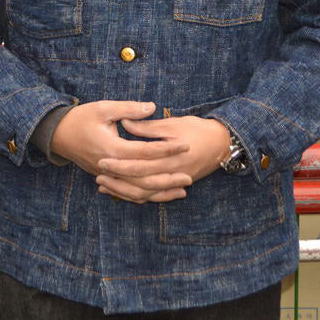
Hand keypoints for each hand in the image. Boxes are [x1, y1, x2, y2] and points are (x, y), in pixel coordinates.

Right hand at [50, 100, 192, 201]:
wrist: (58, 134)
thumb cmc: (81, 117)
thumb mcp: (104, 107)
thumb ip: (129, 108)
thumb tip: (152, 107)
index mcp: (111, 147)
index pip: (145, 152)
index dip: (167, 149)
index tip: (185, 144)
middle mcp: (110, 166)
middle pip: (144, 179)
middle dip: (168, 178)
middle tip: (189, 175)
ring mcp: (107, 176)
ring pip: (138, 191)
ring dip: (161, 192)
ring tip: (182, 190)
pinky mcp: (106, 179)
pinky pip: (129, 193)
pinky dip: (146, 196)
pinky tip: (161, 194)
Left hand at [95, 116, 230, 202]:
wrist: (222, 143)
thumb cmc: (197, 129)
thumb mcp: (173, 124)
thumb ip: (148, 127)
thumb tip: (125, 124)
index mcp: (169, 158)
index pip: (139, 164)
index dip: (119, 164)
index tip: (101, 160)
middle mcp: (172, 174)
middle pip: (140, 182)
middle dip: (118, 180)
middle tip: (98, 176)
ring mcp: (174, 182)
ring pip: (146, 193)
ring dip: (124, 191)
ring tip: (104, 187)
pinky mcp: (176, 184)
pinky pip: (155, 195)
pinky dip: (138, 195)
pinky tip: (123, 192)